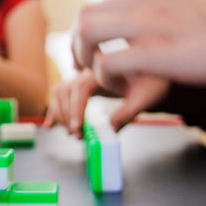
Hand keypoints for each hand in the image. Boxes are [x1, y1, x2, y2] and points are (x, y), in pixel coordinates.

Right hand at [44, 66, 169, 136]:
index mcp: (102, 69)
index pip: (79, 87)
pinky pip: (62, 94)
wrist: (155, 73)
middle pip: (65, 90)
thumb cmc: (153, 81)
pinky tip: (50, 124)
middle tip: (77, 136)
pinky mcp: (83, 85)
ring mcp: (83, 77)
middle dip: (68, 116)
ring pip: (59, 92)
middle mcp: (88, 70)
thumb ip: (126, 114)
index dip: (76, 109)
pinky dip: (55, 109)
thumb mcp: (145, 98)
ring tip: (71, 132)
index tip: (77, 128)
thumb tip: (108, 130)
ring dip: (60, 114)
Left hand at [72, 0, 205, 87]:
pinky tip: (125, 90)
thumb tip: (163, 24)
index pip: (106, 3)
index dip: (92, 30)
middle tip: (84, 66)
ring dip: (86, 58)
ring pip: (87, 31)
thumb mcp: (202, 7)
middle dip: (76, 43)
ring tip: (100, 78)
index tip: (93, 49)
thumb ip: (174, 11)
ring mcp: (151, 22)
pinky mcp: (157, 51)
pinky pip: (107, 63)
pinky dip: (106, 79)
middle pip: (85, 13)